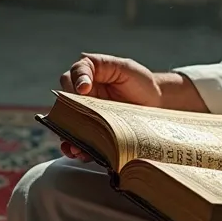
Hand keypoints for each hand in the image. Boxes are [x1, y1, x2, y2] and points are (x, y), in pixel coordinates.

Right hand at [58, 54, 206, 160]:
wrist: (158, 103)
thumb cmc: (141, 81)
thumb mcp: (124, 67)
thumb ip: (103, 67)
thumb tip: (81, 83)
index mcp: (86, 76)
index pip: (70, 78)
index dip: (74, 83)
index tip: (84, 90)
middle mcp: (82, 97)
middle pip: (63, 106)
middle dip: (65, 117)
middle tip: (72, 122)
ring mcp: (87, 116)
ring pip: (68, 127)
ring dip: (68, 137)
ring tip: (73, 146)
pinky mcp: (94, 133)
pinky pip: (82, 142)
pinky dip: (80, 149)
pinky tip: (82, 153)